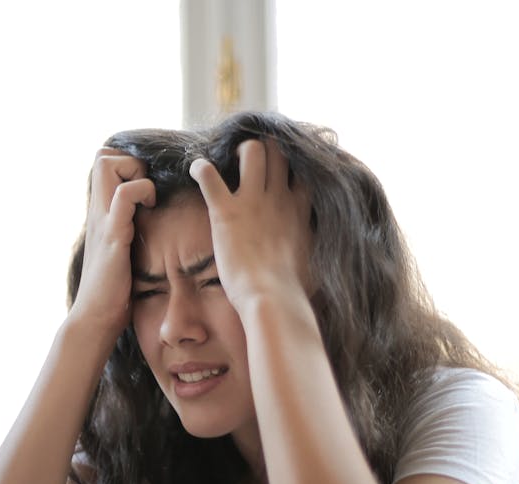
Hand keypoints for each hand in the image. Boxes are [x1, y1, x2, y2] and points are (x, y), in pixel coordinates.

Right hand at [68, 148, 155, 341]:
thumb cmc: (112, 291)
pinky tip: (150, 210)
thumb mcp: (120, 251)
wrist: (95, 318)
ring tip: (148, 199)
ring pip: (107, 165)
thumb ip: (127, 231)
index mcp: (100, 213)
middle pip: (102, 155)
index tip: (146, 186)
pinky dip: (141, 192)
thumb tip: (149, 224)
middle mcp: (97, 211)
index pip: (103, 162)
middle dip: (130, 160)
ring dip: (135, 172)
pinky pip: (123, 196)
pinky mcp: (112, 235)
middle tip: (147, 188)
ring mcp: (103, 221)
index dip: (126, 162)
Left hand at [190, 139, 310, 313]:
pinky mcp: (226, 211)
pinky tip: (196, 169)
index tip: (283, 169)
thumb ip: (314, 247)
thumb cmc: (294, 290)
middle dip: (266, 149)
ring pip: (252, 150)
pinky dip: (200, 168)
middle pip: (278, 151)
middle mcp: (278, 198)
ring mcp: (252, 202)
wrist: (272, 298)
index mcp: (299, 209)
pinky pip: (208, 175)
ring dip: (239, 151)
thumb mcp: (315, 262)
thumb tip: (322, 256)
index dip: (293, 163)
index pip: (303, 170)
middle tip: (251, 160)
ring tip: (229, 161)